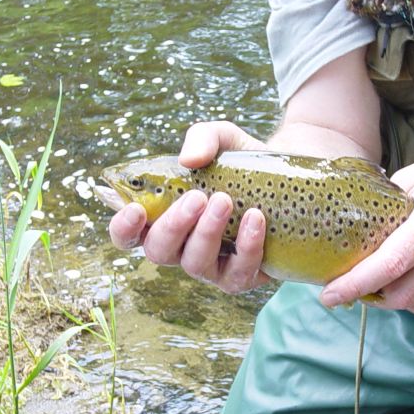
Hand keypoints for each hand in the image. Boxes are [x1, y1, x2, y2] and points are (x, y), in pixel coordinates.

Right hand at [106, 121, 270, 293]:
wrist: (289, 177)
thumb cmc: (241, 162)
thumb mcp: (222, 138)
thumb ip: (201, 138)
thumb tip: (188, 160)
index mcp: (162, 217)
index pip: (129, 234)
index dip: (123, 227)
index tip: (136, 208)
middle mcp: (181, 247)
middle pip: (158, 251)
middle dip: (174, 224)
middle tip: (197, 197)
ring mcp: (211, 266)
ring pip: (195, 263)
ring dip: (207, 232)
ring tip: (225, 201)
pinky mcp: (242, 276)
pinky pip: (238, 272)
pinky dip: (247, 245)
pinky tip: (256, 218)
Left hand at [319, 141, 413, 313]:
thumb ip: (385, 208)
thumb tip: (349, 231)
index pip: (390, 264)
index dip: (356, 284)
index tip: (329, 295)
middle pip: (403, 294)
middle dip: (370, 296)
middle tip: (351, 287)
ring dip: (394, 299)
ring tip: (380, 282)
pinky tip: (412, 278)